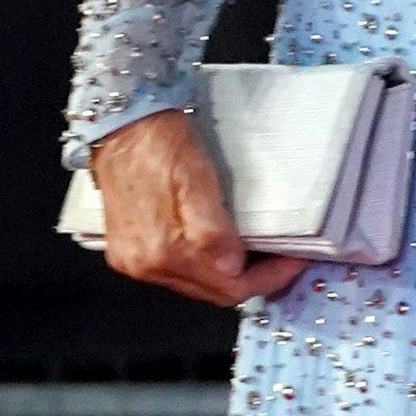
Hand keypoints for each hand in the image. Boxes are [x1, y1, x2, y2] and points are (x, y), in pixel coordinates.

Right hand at [90, 107, 308, 307]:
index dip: (268, 278)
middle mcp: (145, 266)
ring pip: (196, 285)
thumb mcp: (196, 177)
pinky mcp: (127, 252)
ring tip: (259, 253)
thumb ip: (211, 229)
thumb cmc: (162, 142)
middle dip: (253, 280)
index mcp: (162, 251)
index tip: (295, 259)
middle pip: (213, 293)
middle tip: (283, 257)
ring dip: (229, 276)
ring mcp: (133, 262)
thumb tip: (232, 268)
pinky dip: (205, 267)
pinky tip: (222, 249)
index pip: (229, 288)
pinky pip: (177, 273)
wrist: (120, 122)